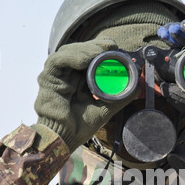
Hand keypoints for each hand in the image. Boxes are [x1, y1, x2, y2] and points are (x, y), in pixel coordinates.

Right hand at [34, 38, 137, 152]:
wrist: (65, 137)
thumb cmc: (80, 126)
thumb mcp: (105, 108)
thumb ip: (119, 97)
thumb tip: (137, 87)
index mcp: (81, 79)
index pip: (91, 57)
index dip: (102, 50)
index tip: (116, 49)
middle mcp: (68, 74)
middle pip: (81, 51)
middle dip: (96, 46)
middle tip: (111, 46)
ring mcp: (58, 75)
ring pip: (70, 51)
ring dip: (86, 49)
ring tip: (100, 52)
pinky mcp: (47, 78)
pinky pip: (57, 61)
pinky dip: (72, 57)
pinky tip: (85, 60)